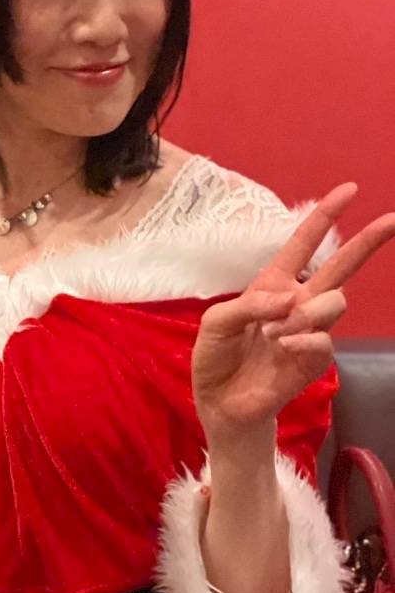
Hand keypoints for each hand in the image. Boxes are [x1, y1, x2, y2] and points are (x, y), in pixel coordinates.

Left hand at [192, 183, 394, 440]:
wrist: (220, 402)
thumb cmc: (216, 356)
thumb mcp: (217, 323)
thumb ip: (250, 306)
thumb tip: (291, 299)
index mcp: (273, 284)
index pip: (303, 244)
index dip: (324, 216)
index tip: (349, 189)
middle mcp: (297, 301)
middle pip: (341, 266)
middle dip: (367, 242)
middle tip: (393, 219)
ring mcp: (310, 330)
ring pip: (335, 302)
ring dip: (307, 312)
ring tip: (275, 331)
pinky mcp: (315, 360)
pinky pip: (324, 341)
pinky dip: (303, 339)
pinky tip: (282, 346)